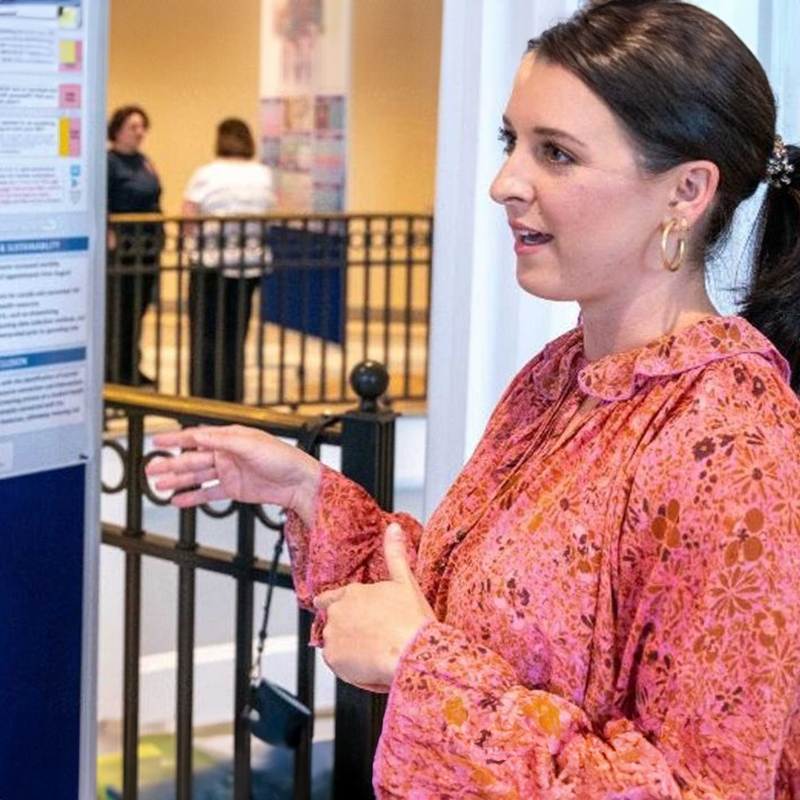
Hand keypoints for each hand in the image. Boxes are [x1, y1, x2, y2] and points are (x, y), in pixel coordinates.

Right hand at [145, 424, 321, 524]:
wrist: (298, 482)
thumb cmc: (281, 458)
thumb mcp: (250, 444)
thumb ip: (221, 440)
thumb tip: (197, 436)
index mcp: (230, 437)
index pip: (196, 437)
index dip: (175, 440)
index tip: (156, 442)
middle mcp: (227, 453)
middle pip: (192, 459)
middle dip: (170, 464)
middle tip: (150, 470)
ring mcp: (229, 472)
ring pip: (196, 476)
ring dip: (177, 480)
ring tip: (157, 486)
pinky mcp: (233, 489)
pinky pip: (208, 493)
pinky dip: (192, 497)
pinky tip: (177, 499)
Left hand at [314, 523, 434, 688]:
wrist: (412, 653)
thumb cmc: (412, 621)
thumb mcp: (405, 581)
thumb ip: (395, 554)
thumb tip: (393, 529)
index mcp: (352, 592)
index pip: (328, 598)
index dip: (333, 605)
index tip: (340, 612)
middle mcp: (338, 612)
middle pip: (334, 622)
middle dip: (347, 629)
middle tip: (372, 636)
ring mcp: (333, 635)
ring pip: (335, 643)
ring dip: (347, 648)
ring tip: (374, 651)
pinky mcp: (333, 658)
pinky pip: (337, 663)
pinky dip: (348, 666)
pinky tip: (369, 664)